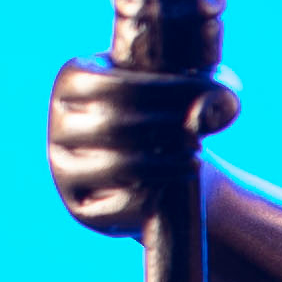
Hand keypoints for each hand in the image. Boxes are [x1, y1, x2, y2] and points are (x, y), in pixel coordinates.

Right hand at [45, 55, 225, 236]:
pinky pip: (116, 202)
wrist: (158, 166)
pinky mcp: (78, 203)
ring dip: (165, 164)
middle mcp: (59, 120)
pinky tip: (178, 184)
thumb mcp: (180, 90)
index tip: (208, 97)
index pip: (115, 84)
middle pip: (114, 124)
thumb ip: (205, 86)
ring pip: (116, 165)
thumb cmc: (169, 116)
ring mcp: (62, 164)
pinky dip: (154, 194)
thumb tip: (222, 100)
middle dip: (166, 130)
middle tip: (198, 137)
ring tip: (195, 159)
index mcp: (72, 79)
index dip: (167, 91)